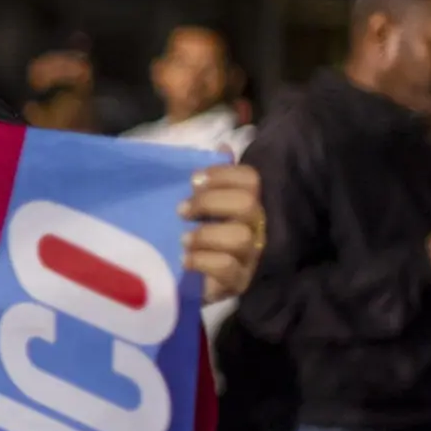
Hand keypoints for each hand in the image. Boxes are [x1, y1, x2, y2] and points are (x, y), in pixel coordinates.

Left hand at [180, 164, 262, 303]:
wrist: (177, 281)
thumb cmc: (187, 238)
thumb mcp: (192, 207)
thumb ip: (205, 180)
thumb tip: (222, 147)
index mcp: (243, 204)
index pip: (250, 179)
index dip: (223, 174)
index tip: (193, 179)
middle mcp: (253, 227)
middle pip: (247, 204)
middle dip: (211, 202)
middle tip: (182, 211)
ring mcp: (248, 257)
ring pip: (241, 237)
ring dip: (206, 235)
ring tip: (183, 239)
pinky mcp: (237, 282)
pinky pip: (228, 267)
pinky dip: (203, 260)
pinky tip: (185, 260)